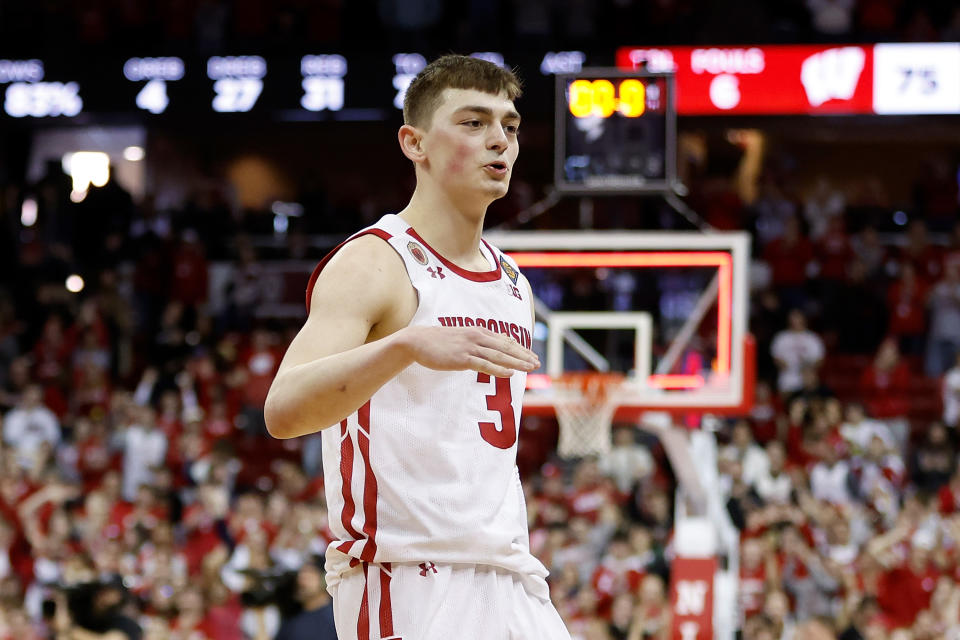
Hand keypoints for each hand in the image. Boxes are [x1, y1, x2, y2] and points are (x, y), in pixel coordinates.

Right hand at [400, 326, 538, 377]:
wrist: (417, 341)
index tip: (533, 356)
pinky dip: (498, 369)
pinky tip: (510, 374)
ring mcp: (470, 347)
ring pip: (499, 356)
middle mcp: (477, 337)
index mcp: (478, 332)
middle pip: (506, 347)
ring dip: (517, 362)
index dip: (521, 349)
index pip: (505, 341)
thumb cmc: (439, 342)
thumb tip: (488, 351)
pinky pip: (484, 365)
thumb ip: (476, 343)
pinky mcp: (462, 358)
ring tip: (530, 368)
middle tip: (538, 363)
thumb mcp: (462, 339)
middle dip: (524, 355)